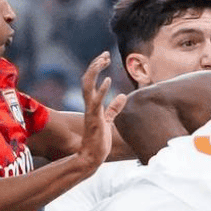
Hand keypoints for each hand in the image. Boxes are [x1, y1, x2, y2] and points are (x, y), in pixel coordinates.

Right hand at [78, 52, 125, 171]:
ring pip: (87, 86)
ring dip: (94, 72)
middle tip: (105, 54)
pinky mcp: (94, 119)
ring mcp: (90, 111)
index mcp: (92, 104)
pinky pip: (96, 102)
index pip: (91, 81)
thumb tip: (122, 96)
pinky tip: (108, 80)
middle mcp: (89, 105)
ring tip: (103, 60)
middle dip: (95, 65)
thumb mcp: (109, 120)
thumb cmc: (99, 140)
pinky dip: (101, 90)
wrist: (93, 157)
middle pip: (87, 79)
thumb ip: (114, 108)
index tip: (105, 57)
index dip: (96, 68)